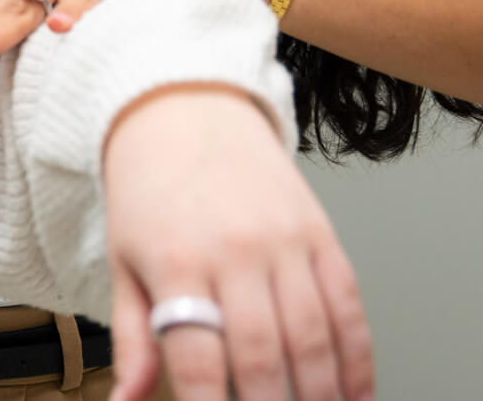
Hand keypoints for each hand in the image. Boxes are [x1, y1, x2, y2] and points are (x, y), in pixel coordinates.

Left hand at [101, 87, 373, 400]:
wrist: (184, 110)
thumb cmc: (150, 192)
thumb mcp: (124, 262)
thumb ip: (132, 339)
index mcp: (176, 264)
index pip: (198, 358)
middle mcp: (234, 252)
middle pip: (262, 354)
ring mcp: (284, 242)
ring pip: (314, 337)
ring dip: (320, 395)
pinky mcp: (320, 234)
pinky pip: (348, 305)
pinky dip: (358, 358)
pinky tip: (355, 394)